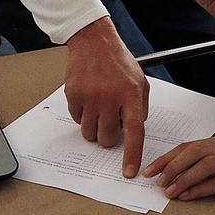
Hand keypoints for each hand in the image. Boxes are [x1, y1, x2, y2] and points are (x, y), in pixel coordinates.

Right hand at [64, 17, 149, 177]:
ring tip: (99, 109)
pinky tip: (88, 98)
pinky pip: (77, 120)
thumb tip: (133, 133)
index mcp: (131, 94)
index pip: (134, 130)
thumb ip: (140, 108)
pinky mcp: (73, 94)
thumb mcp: (140, 82)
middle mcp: (110, 97)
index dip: (132, 154)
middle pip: (107, 138)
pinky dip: (83, 115)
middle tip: (110, 121)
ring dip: (94, 128)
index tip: (129, 172)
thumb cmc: (119, 63)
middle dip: (108, 137)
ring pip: (89, 134)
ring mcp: (90, 96)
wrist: (95, 42)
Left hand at [143, 136, 214, 214]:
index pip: (188, 146)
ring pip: (204, 166)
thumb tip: (175, 175)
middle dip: (171, 166)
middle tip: (156, 181)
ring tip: (169, 192)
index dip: (167, 158)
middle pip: (193, 152)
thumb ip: (206, 163)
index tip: (150, 170)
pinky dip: (200, 190)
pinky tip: (188, 196)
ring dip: (183, 179)